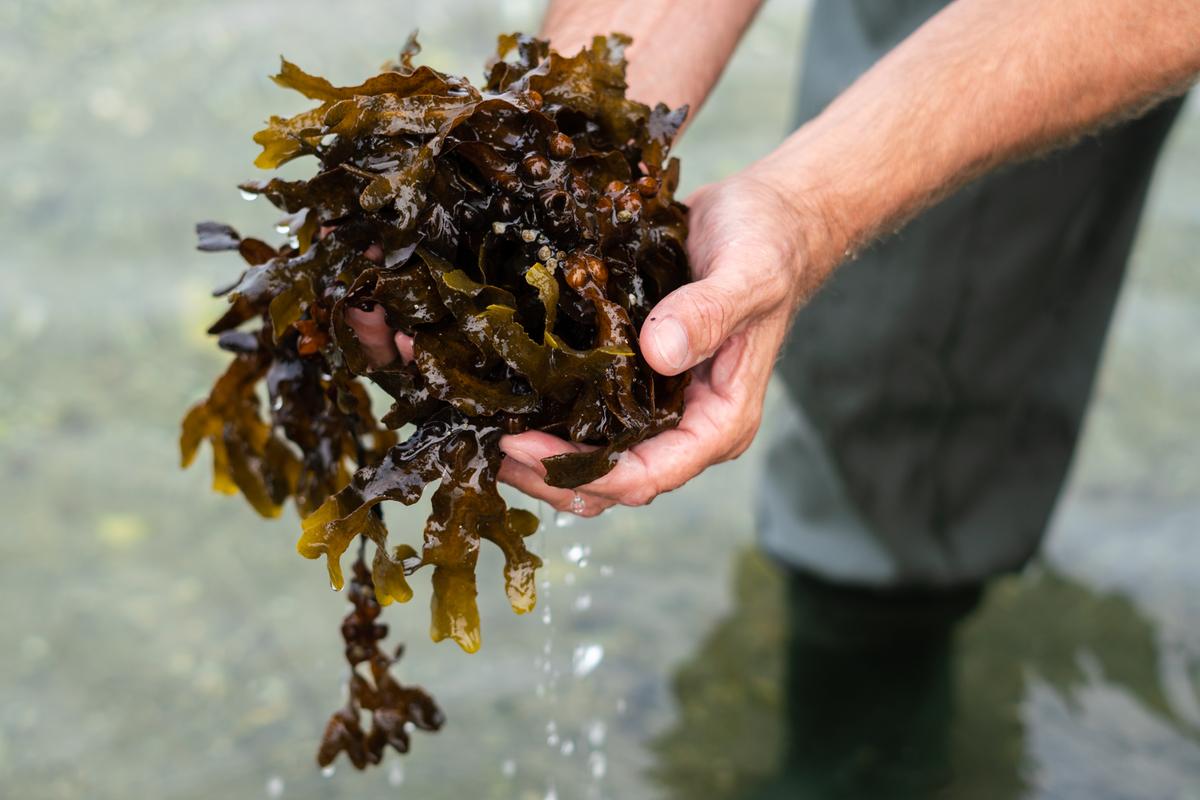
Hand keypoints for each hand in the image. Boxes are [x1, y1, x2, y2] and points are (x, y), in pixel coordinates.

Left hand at [347, 174, 815, 515]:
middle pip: (607, 480)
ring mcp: (654, 404)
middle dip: (544, 471)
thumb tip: (656, 356)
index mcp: (718, 422)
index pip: (648, 476)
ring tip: (475, 419)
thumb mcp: (748, 275)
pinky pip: (582, 409)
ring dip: (534, 448)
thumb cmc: (769, 247)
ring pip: (587, 452)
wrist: (767, 217)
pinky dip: (540, 406)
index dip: (582, 472)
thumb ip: (707, 315)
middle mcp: (682, 426)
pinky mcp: (629, 376)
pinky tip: (496, 386)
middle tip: (483, 439)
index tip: (521, 445)